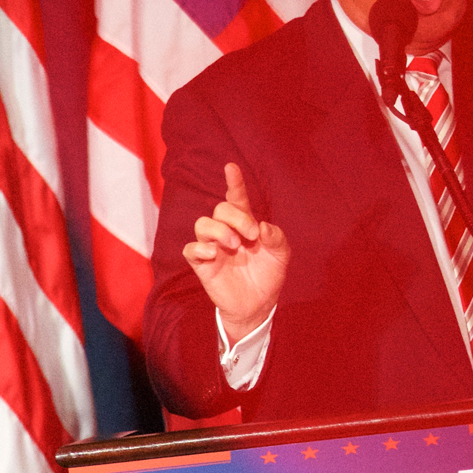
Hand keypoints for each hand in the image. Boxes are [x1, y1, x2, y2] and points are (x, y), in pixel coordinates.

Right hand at [183, 163, 289, 343]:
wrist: (260, 304)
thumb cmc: (268, 274)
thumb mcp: (281, 254)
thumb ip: (276, 237)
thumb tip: (263, 227)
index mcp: (246, 224)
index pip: (236, 198)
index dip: (234, 182)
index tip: (231, 167)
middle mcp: (227, 232)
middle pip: (220, 209)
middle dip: (236, 217)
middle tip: (251, 235)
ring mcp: (213, 247)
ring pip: (202, 224)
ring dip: (219, 230)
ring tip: (234, 244)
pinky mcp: (203, 265)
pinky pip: (191, 249)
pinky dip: (200, 248)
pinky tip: (214, 253)